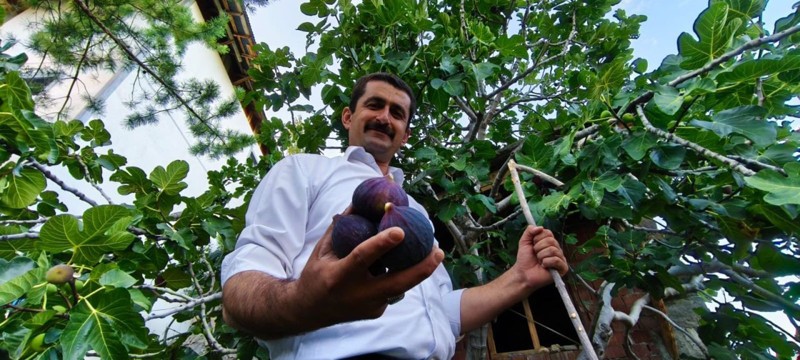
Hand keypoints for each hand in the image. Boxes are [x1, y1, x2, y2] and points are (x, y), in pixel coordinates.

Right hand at [293, 209, 444, 327]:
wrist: (308, 311)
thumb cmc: (315, 274)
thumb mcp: (322, 249)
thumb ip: (342, 226)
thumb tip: (360, 200)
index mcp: (338, 276)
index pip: (363, 258)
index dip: (382, 244)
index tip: (400, 231)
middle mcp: (356, 294)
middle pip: (396, 283)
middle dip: (421, 268)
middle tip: (438, 251)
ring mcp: (368, 307)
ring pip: (400, 287)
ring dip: (419, 270)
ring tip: (435, 253)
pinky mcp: (376, 312)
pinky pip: (392, 290)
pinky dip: (399, 276)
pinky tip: (409, 264)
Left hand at [513, 226, 567, 288]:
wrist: (523, 273)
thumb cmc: (525, 259)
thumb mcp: (524, 242)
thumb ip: (529, 231)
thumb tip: (540, 227)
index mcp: (549, 242)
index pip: (548, 233)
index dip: (537, 238)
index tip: (533, 245)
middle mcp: (556, 249)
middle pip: (551, 241)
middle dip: (538, 248)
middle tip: (535, 255)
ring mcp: (560, 258)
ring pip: (552, 250)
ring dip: (541, 256)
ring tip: (539, 261)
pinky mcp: (562, 268)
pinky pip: (556, 260)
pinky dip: (546, 263)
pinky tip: (544, 266)